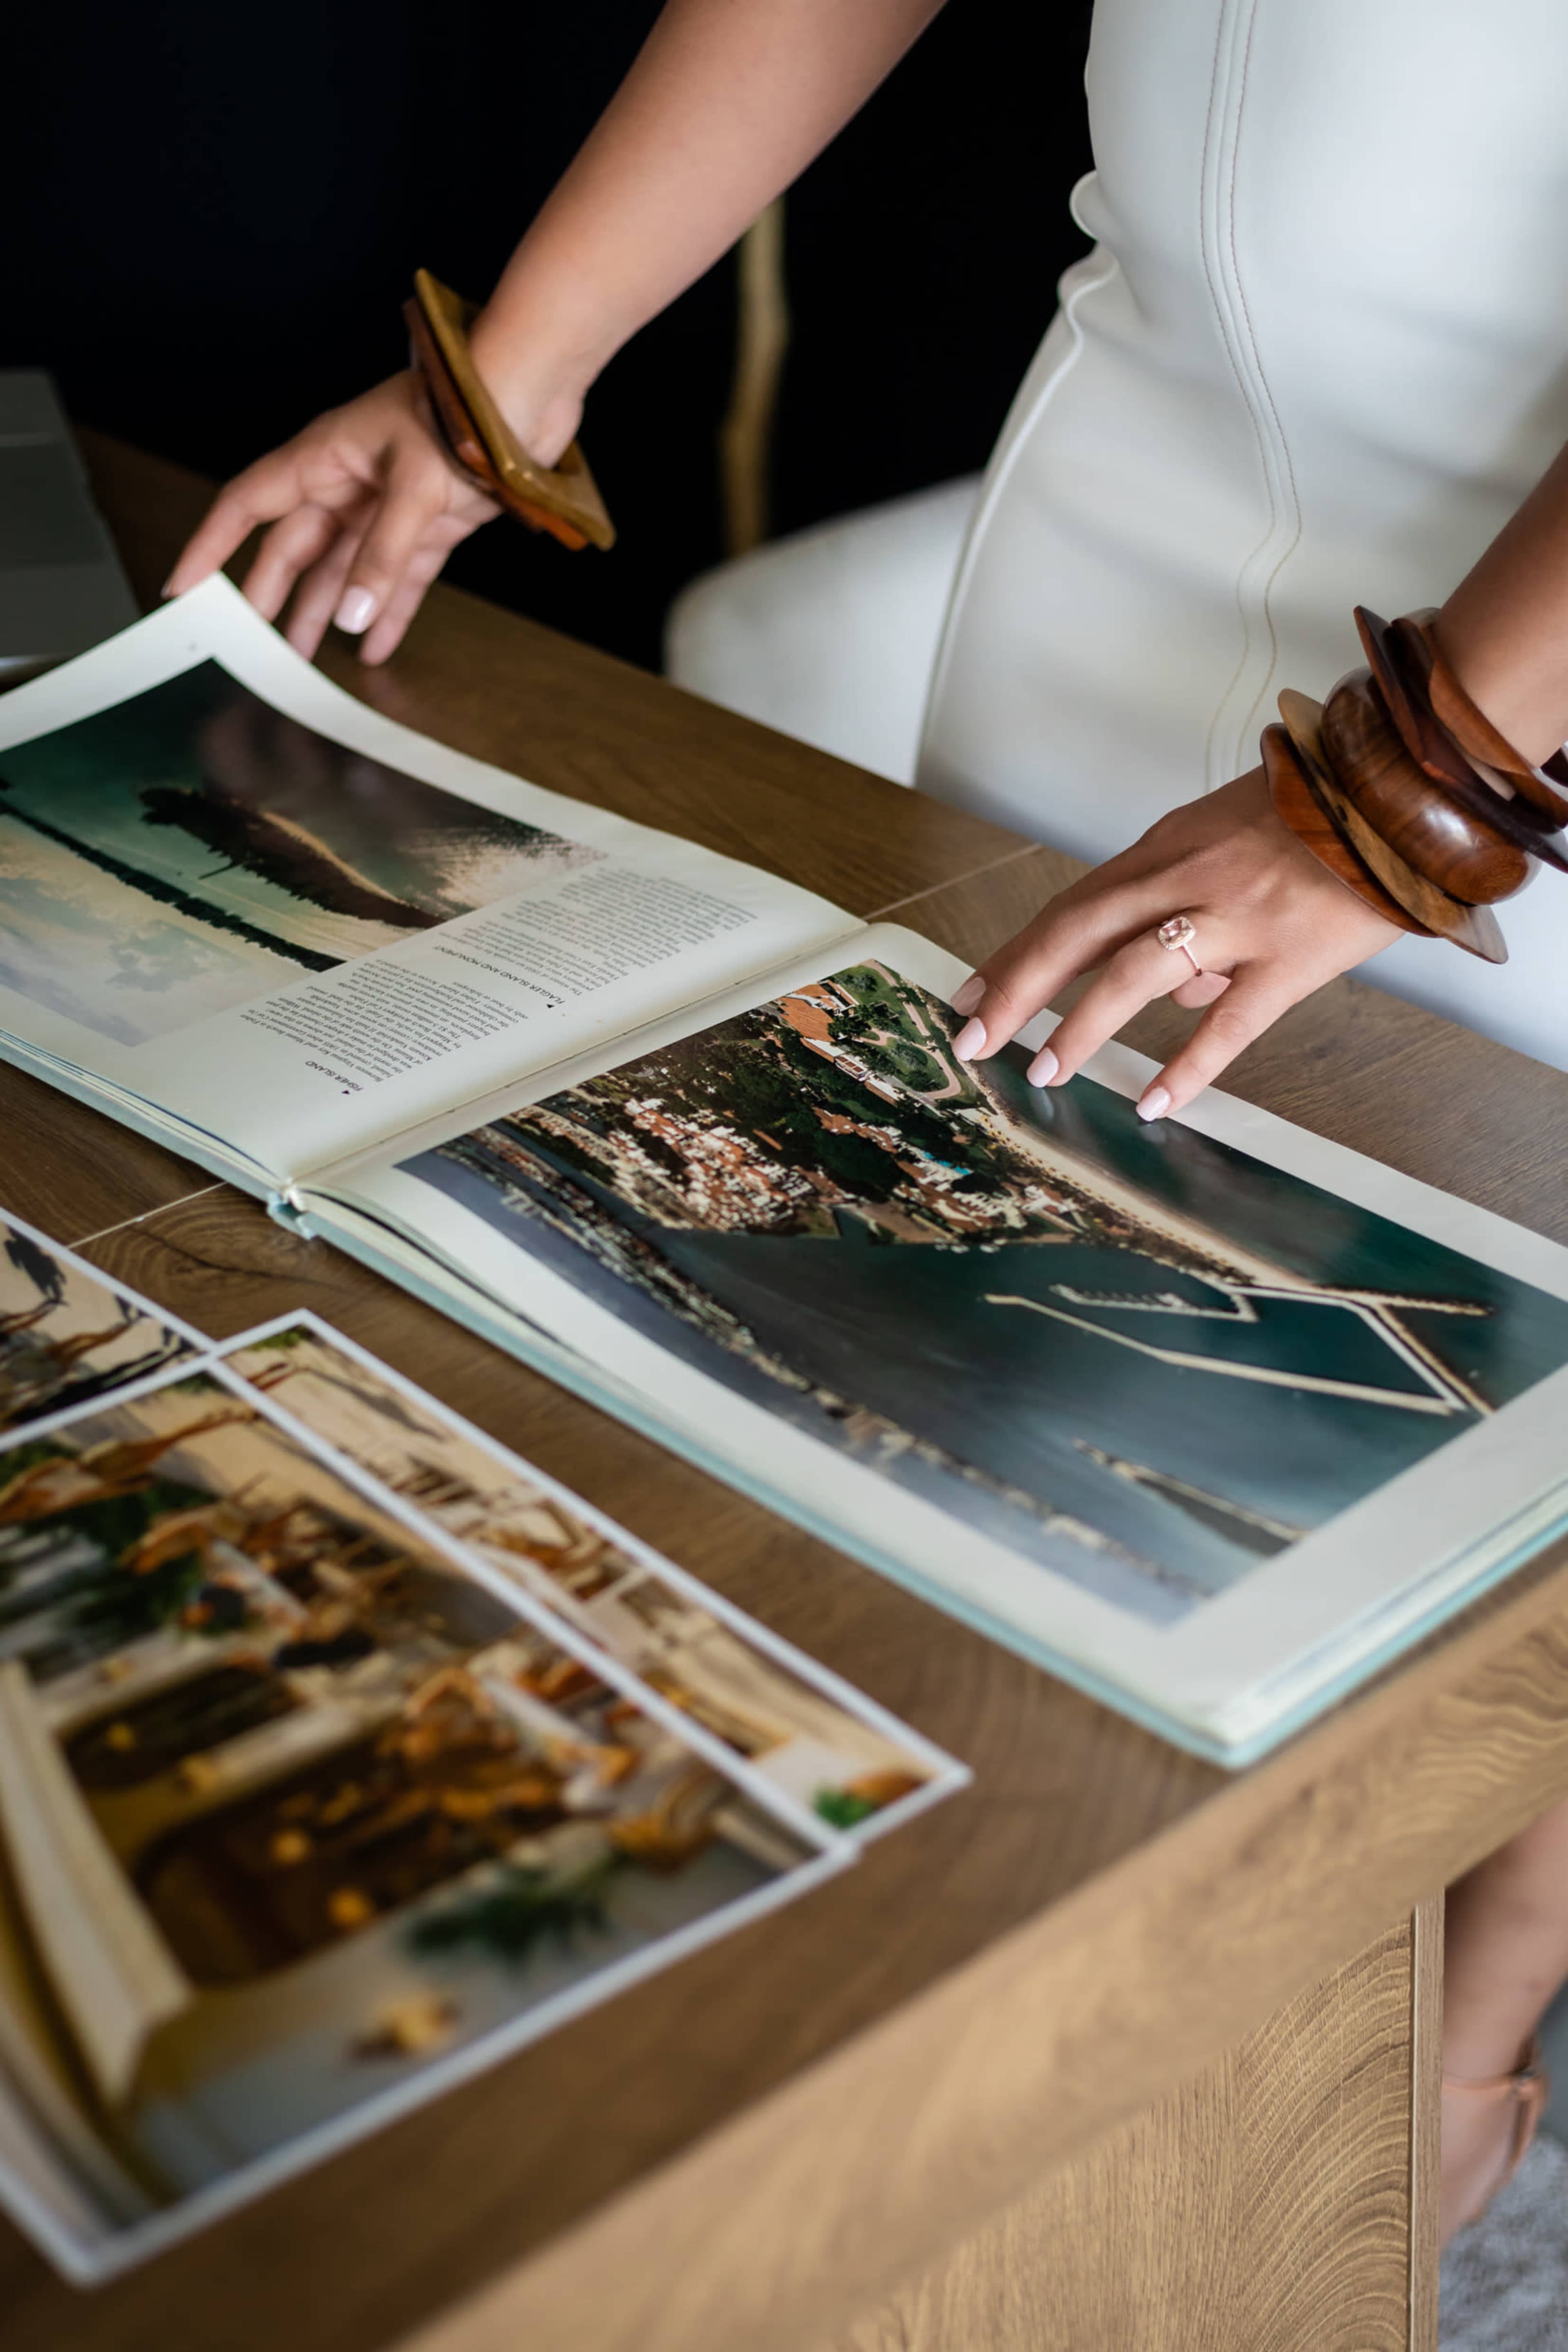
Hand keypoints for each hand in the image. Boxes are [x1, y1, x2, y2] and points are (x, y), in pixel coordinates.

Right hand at [164, 371, 525, 664]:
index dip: (212, 547)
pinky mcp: (432, 523)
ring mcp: (389, 504)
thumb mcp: (417, 486)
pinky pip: (400, 577)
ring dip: (325, 614)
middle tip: (250, 647)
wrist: (529, 391)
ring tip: (303, 663)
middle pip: (294, 548)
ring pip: (344, 570)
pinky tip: (373, 649)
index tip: (183, 588)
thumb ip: (384, 555)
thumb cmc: (464, 412)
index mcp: (324, 458)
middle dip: (271, 597)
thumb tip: (352, 619)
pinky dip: (388, 613)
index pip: (248, 505)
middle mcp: (349, 483)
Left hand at [947, 767, 1401, 1119]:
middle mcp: (1187, 878)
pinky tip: (1155, 1103)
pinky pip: (1230, 1020)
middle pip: (1078, 932)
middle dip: (1017, 986)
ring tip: (1044, 1070)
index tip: (968, 996)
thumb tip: (1169, 999)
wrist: (1400, 794)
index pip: (1072, 907)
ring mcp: (1236, 917)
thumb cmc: (1315, 820)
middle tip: (972, 1038)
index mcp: (1167, 850)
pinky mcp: (1289, 956)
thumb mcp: (1228, 844)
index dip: (1016, 954)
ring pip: (1136, 971)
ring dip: (1082, 1023)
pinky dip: (1189, 1064)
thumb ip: (1186, 913)